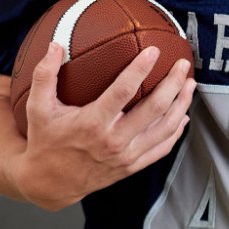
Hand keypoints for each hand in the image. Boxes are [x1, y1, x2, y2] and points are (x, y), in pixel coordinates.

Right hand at [12, 41, 195, 209]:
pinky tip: (183, 116)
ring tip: (190, 84)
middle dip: (173, 84)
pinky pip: (161, 149)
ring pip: (164, 129)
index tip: (154, 50)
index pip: (122, 92)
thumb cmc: (45, 141)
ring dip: (181, 105)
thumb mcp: (38, 108)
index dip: (140, 69)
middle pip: (154, 109)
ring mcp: (126, 157)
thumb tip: (55, 44)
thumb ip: (45, 75)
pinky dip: (176, 132)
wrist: (49, 184)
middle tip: (182, 64)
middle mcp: (113, 142)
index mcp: (92, 124)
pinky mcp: (132, 167)